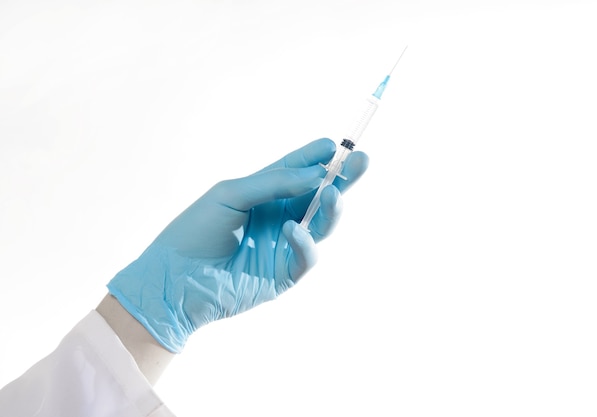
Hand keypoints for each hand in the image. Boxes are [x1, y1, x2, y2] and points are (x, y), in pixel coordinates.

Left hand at [107, 138, 368, 351]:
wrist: (173, 278)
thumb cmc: (195, 231)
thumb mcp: (231, 193)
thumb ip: (275, 182)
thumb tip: (319, 175)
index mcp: (265, 194)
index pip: (298, 171)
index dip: (317, 157)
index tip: (335, 144)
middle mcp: (279, 217)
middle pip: (319, 195)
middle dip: (343, 179)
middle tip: (363, 161)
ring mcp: (284, 245)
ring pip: (321, 225)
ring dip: (331, 208)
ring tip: (334, 193)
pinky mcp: (284, 274)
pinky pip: (306, 256)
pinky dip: (304, 241)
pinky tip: (294, 228)